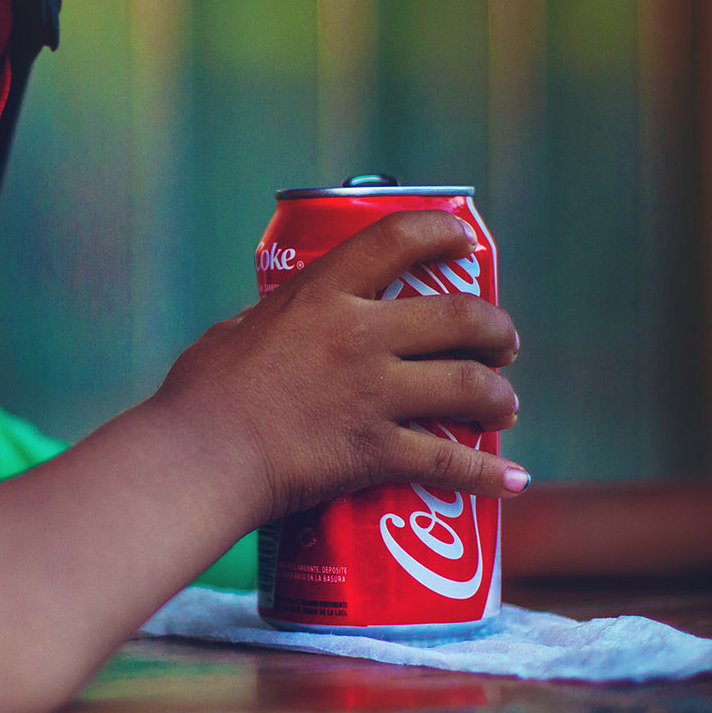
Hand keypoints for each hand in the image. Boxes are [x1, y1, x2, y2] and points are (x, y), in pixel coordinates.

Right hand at [152, 210, 525, 526]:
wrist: (199, 458)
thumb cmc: (199, 395)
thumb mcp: (235, 332)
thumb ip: (271, 323)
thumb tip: (277, 325)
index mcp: (321, 294)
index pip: (399, 239)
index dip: (444, 233)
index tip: (465, 244)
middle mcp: (358, 335)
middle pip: (459, 317)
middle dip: (495, 329)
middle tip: (503, 343)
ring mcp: (372, 393)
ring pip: (469, 386)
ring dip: (499, 395)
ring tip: (505, 405)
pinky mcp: (375, 450)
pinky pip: (449, 461)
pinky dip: (488, 472)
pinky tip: (512, 479)